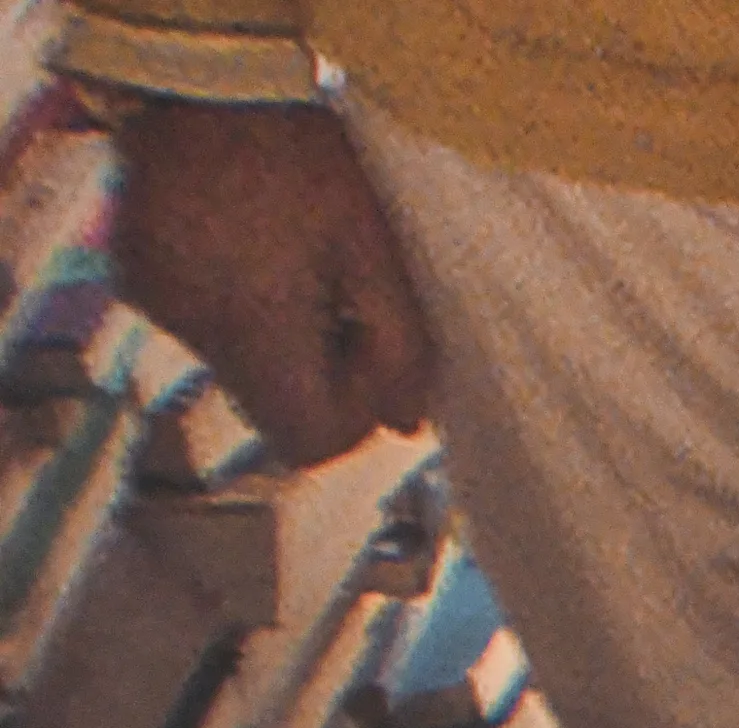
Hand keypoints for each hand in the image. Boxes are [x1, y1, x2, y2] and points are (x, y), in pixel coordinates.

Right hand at [110, 100, 431, 467]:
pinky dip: (235, 302)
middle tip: (340, 293)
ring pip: (239, 362)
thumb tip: (405, 425)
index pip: (309, 440)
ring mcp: (159, 306)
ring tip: (293, 256)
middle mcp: (196, 330)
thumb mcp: (377, 253)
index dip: (352, 412)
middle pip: (273, 403)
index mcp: (257, 329)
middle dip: (320, 369)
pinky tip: (248, 242)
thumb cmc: (307, 162)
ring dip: (278, 331)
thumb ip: (401, 347)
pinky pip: (202, 320)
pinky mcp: (137, 280)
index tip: (368, 346)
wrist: (208, 81)